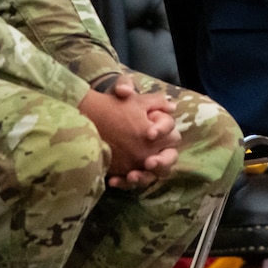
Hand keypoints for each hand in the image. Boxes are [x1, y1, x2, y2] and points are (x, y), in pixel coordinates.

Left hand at [78, 74, 181, 188]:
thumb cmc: (113, 103)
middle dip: (162, 161)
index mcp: (159, 123)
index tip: (149, 133)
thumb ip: (123, 85)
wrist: (96, 119)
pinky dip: (126, 183)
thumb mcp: (117, 91)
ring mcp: (148, 159)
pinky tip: (114, 181)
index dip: (162, 130)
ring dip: (145, 176)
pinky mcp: (134, 170)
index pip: (169, 127)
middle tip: (149, 162)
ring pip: (156, 173)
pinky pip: (135, 181)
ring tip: (132, 176)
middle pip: (170, 156)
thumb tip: (127, 91)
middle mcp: (158, 143)